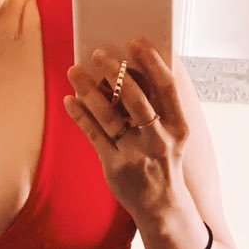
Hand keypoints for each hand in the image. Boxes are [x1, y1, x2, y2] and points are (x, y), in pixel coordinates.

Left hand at [62, 38, 191, 220]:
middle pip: (135, 98)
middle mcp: (158, 139)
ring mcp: (136, 154)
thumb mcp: (172, 135)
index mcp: (178, 127)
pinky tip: (70, 100)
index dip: (152, 62)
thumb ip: (157, 107)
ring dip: (89, 90)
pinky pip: (93, 134)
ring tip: (74, 71)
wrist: (162, 206)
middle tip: (98, 53)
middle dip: (115, 72)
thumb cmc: (164, 161)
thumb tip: (130, 70)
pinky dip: (80, 114)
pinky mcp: (115, 166)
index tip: (136, 42)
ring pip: (109, 115)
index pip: (166, 87)